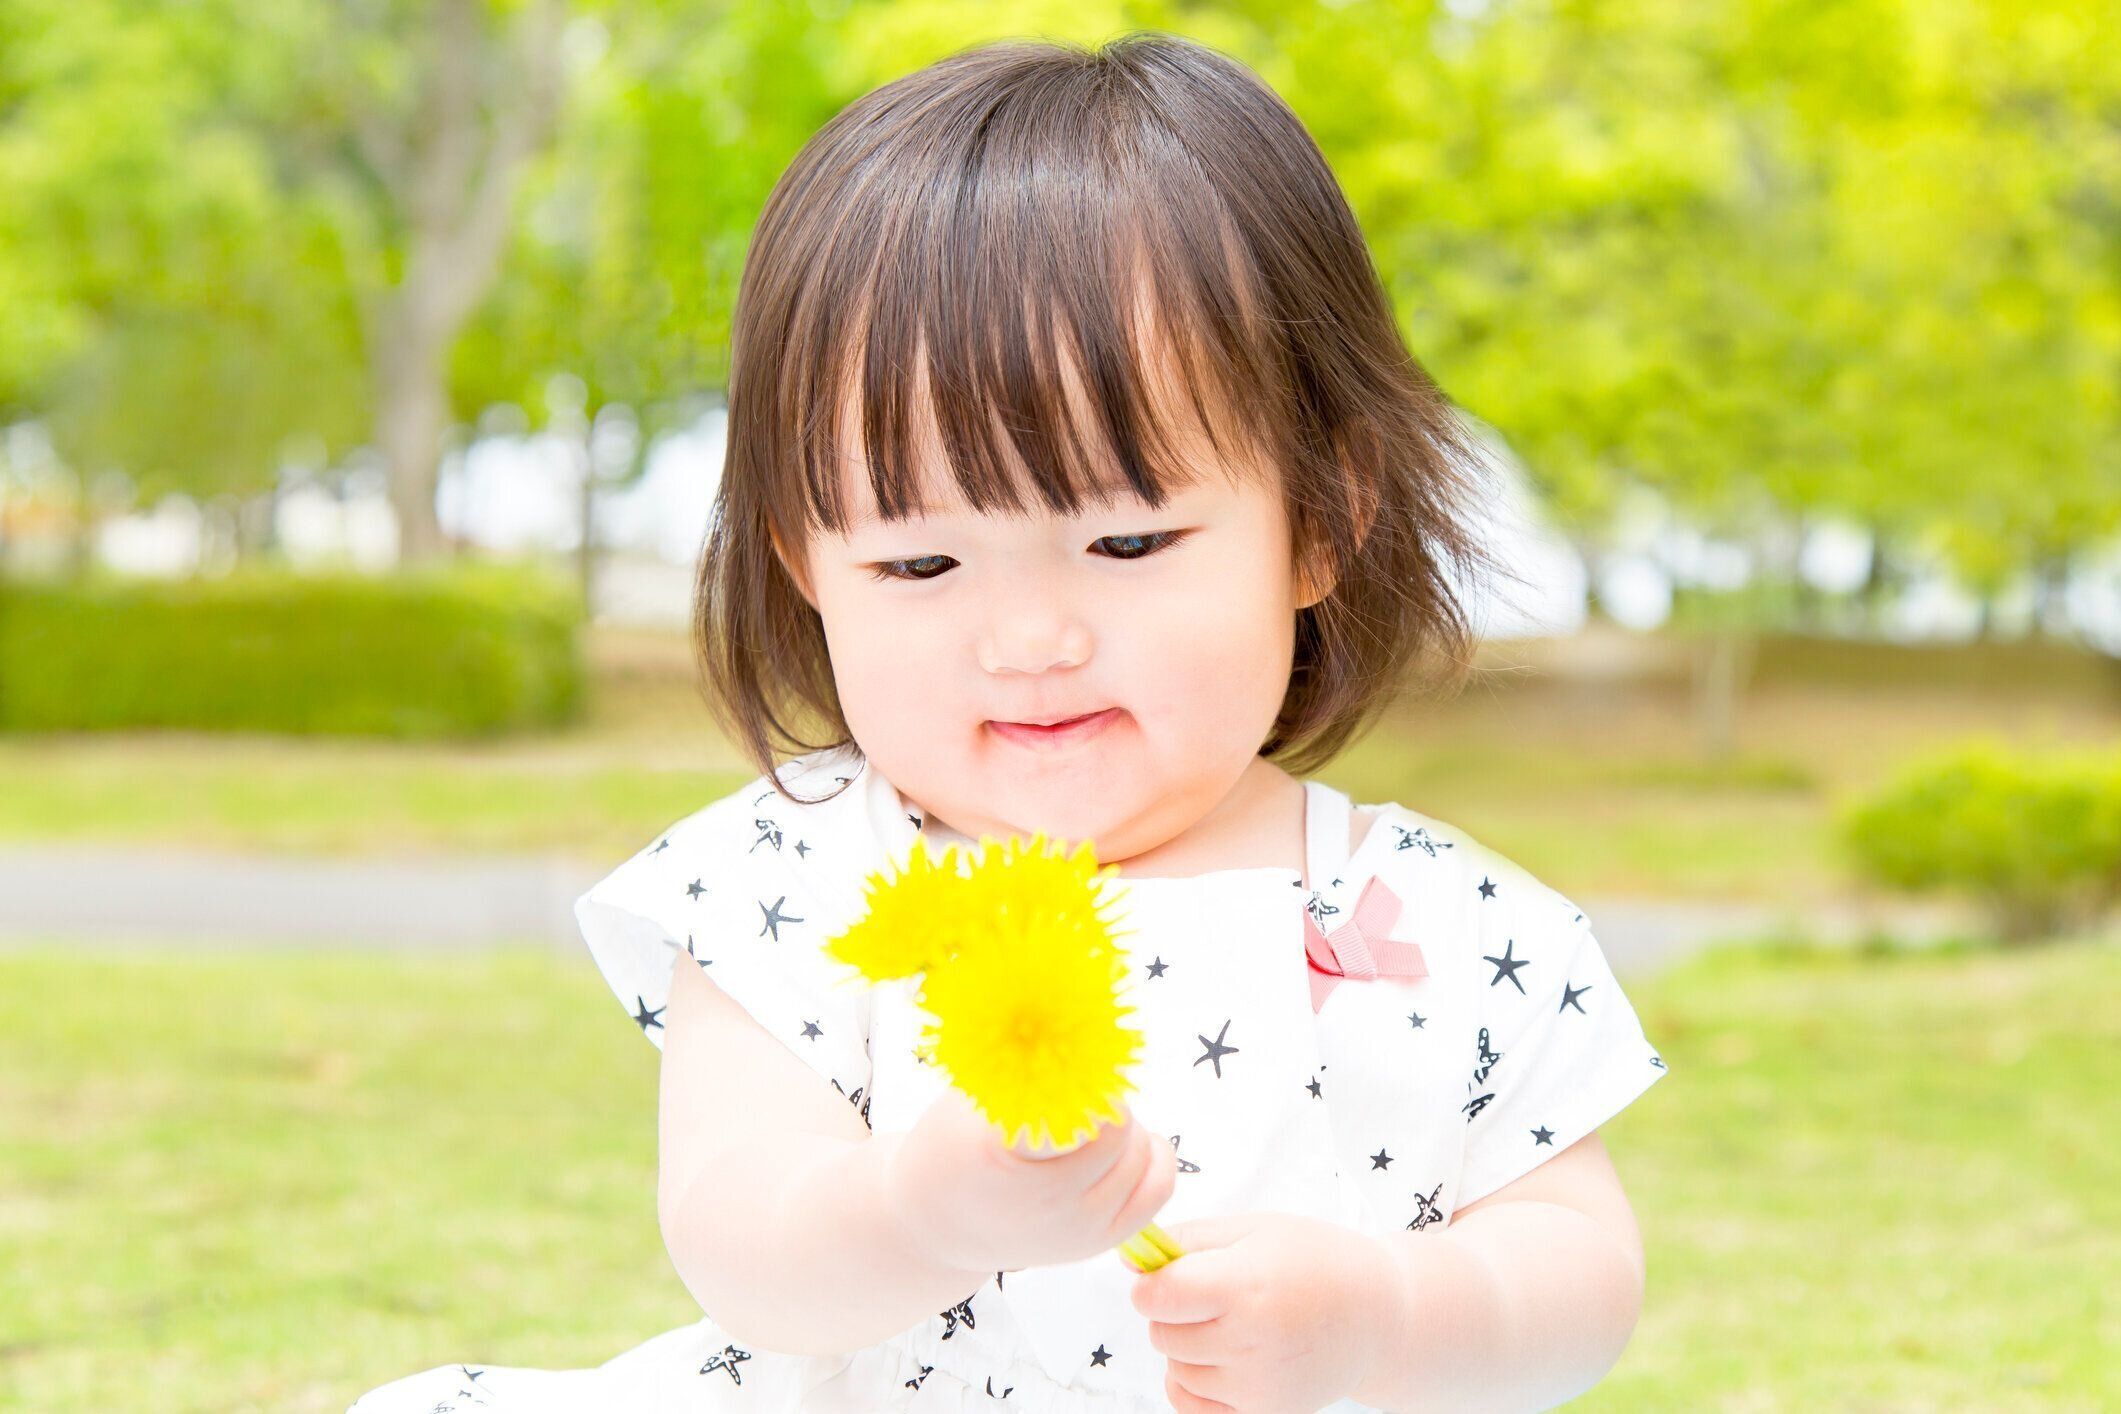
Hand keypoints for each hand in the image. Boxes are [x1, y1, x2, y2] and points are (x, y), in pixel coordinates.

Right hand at [881, 1084, 1176, 1275]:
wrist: (938, 1230)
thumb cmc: (952, 1151)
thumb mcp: (968, 1098)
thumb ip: (1016, 1066)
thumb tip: (1063, 1020)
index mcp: (1003, 1152)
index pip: (1071, 1101)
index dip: (1079, 1077)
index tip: (1068, 1065)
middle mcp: (1046, 1198)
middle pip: (1115, 1123)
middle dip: (1103, 1099)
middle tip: (1076, 1095)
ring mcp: (1075, 1225)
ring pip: (1139, 1152)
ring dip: (1123, 1128)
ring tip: (1089, 1124)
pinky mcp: (1097, 1242)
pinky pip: (1157, 1188)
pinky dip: (1151, 1158)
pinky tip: (1124, 1146)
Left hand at [1128, 1212, 1407, 1413]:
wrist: (1376, 1317)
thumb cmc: (1313, 1260)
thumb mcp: (1253, 1230)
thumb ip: (1188, 1240)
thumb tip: (1131, 1259)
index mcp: (1247, 1286)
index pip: (1157, 1297)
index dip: (1152, 1282)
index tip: (1170, 1273)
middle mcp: (1251, 1342)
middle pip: (1161, 1332)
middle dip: (1172, 1311)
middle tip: (1212, 1294)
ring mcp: (1258, 1386)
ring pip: (1175, 1366)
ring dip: (1186, 1345)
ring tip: (1231, 1323)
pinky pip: (1190, 1402)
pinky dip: (1192, 1381)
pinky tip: (1221, 1357)